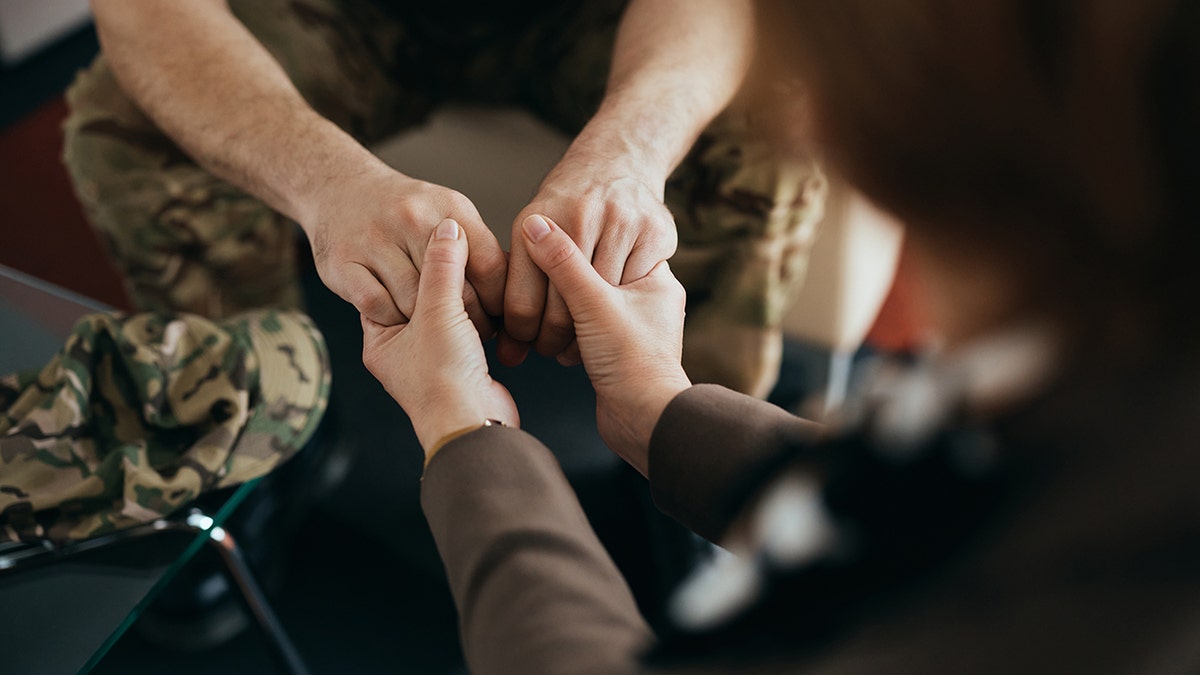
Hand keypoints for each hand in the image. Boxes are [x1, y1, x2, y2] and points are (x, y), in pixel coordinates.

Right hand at [306, 164, 507, 334]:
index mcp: (450, 208)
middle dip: (468, 320)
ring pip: (415, 304)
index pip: (490, 267)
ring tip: (435, 328)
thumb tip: (514, 287)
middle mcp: (413, 220)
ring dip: (426, 324)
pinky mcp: (344, 264)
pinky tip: (398, 317)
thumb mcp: (447, 211)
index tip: (500, 319)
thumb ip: (476, 246)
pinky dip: (391, 318)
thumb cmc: (401, 209)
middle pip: (455, 292)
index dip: (498, 302)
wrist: (337, 187)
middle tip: (471, 332)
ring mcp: (376, 241)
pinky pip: (378, 308)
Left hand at [361, 218, 518, 460]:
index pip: (385, 286)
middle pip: (418, 297)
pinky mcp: (463, 364)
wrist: (474, 425)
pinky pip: (468, 328)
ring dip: (463, 295)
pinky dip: (479, 314)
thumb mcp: (438, 312)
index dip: (405, 260)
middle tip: (455, 246)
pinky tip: (491, 300)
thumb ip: (442, 267)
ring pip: (446, 312)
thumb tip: (448, 228)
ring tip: (477, 272)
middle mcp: (403, 350)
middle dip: (439, 275)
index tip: (424, 235)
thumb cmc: (443, 380)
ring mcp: (434, 358)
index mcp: (381, 339)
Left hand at [501, 153, 677, 366]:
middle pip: (563, 310)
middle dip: (555, 340)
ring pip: (603, 303)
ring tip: (582, 339)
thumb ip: (519, 281)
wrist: (618, 160)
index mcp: (536, 221)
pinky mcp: (655, 231)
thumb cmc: (569, 208)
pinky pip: (636, 288)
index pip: (522, 303)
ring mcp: (621, 222)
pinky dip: (624, 307)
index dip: (522, 335)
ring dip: (591, 332)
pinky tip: (614, 314)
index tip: (525, 345)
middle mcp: (579, 217)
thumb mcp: (532, 229)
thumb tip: (506, 351)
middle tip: (553, 350)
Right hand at [518, 213, 690, 475]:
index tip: (541, 240)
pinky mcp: (613, 352)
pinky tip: (546, 335)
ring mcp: (631, 328)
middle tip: (533, 277)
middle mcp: (648, 300)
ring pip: (585, 304)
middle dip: (562, 282)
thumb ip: (563, 263)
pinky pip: (581, 328)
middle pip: (594, 274)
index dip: (573, 242)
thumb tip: (535, 224)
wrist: (644, 422)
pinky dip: (563, 331)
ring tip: (537, 315)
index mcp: (656, 278)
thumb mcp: (593, 303)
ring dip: (559, 310)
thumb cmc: (633, 362)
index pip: (609, 244)